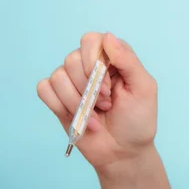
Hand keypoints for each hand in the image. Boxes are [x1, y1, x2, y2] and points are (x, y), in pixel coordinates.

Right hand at [37, 32, 158, 170]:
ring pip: (58, 76)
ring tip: (96, 115)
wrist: (123, 152)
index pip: (91, 40)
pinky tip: (77, 117)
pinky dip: (60, 105)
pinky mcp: (59, 99)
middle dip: (89, 88)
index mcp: (113, 57)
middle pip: (72, 58)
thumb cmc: (138, 120)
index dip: (95, 62)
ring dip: (77, 102)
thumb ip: (127, 60)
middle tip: (107, 104)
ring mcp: (73, 82)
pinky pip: (44, 89)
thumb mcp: (143, 88)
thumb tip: (108, 36)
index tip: (109, 87)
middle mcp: (91, 65)